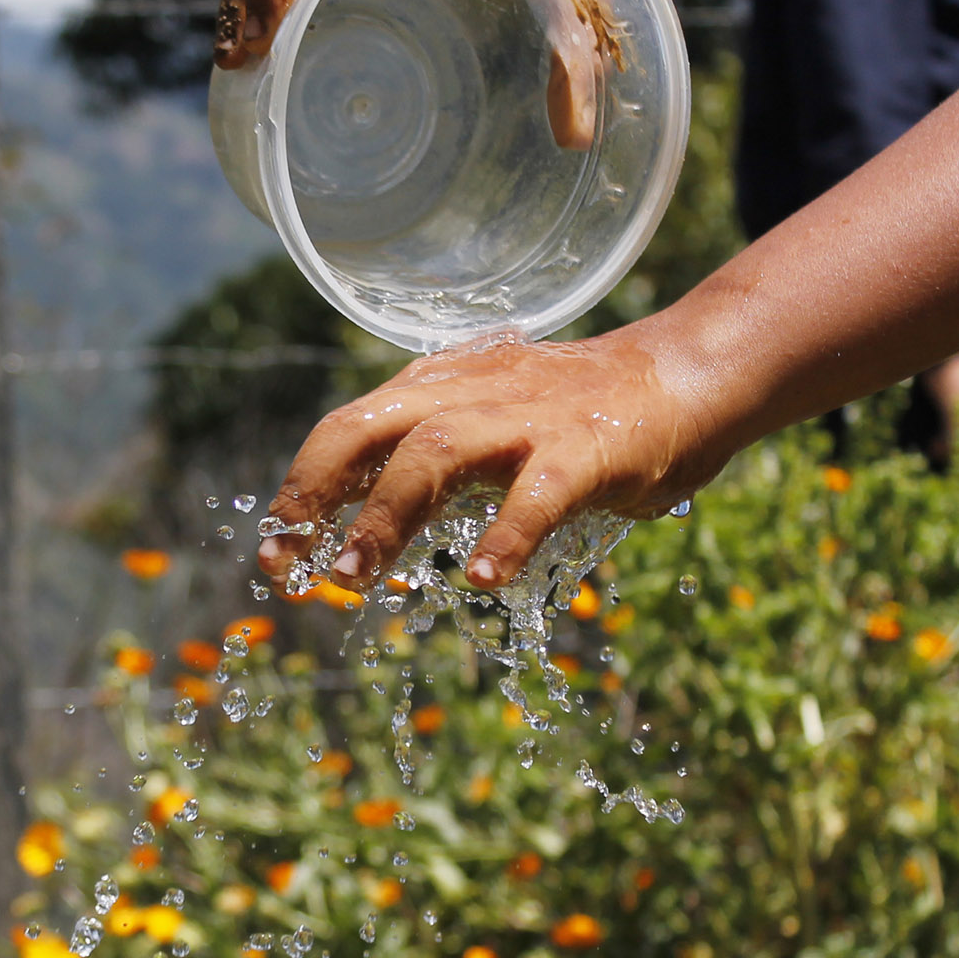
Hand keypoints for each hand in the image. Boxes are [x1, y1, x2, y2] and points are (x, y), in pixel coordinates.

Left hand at [253, 328, 738, 591]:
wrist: (684, 375)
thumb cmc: (577, 416)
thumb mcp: (487, 422)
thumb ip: (428, 461)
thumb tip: (354, 523)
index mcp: (441, 387)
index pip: (349, 426)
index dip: (303, 485)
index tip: (274, 548)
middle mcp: (472, 393)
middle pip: (370, 426)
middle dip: (317, 489)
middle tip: (291, 560)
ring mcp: (529, 418)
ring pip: (437, 451)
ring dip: (387, 515)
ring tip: (355, 577)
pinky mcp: (589, 449)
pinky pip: (540, 493)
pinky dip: (508, 535)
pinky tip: (486, 581)